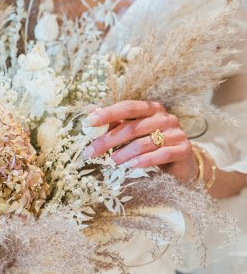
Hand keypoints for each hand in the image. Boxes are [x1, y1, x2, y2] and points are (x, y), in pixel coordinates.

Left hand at [82, 100, 197, 183]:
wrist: (183, 163)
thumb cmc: (154, 145)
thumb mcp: (135, 132)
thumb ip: (116, 123)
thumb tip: (91, 112)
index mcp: (151, 109)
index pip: (128, 107)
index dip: (108, 114)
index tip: (89, 122)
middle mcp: (165, 117)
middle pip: (132, 127)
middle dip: (109, 140)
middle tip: (92, 151)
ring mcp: (176, 133)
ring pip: (144, 142)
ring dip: (124, 153)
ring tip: (111, 162)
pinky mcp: (183, 149)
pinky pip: (161, 154)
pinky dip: (144, 161)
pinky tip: (131, 166)